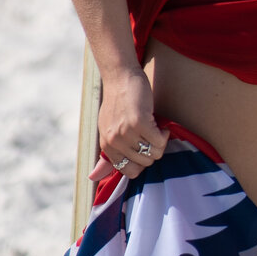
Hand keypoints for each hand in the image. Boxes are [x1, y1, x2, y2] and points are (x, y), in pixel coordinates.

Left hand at [92, 66, 168, 182]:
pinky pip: (160, 141)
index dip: (141, 162)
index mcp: (107, 146)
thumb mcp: (107, 131)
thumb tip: (92, 178)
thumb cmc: (117, 103)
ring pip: (154, 154)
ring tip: (154, 128)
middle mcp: (115, 142)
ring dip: (160, 142)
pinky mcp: (140, 122)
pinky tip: (159, 124)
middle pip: (145, 164)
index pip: (129, 172)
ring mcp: (126, 132)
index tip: (142, 147)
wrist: (121, 77)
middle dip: (152, 151)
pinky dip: (164, 134)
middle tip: (149, 133)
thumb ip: (105, 157)